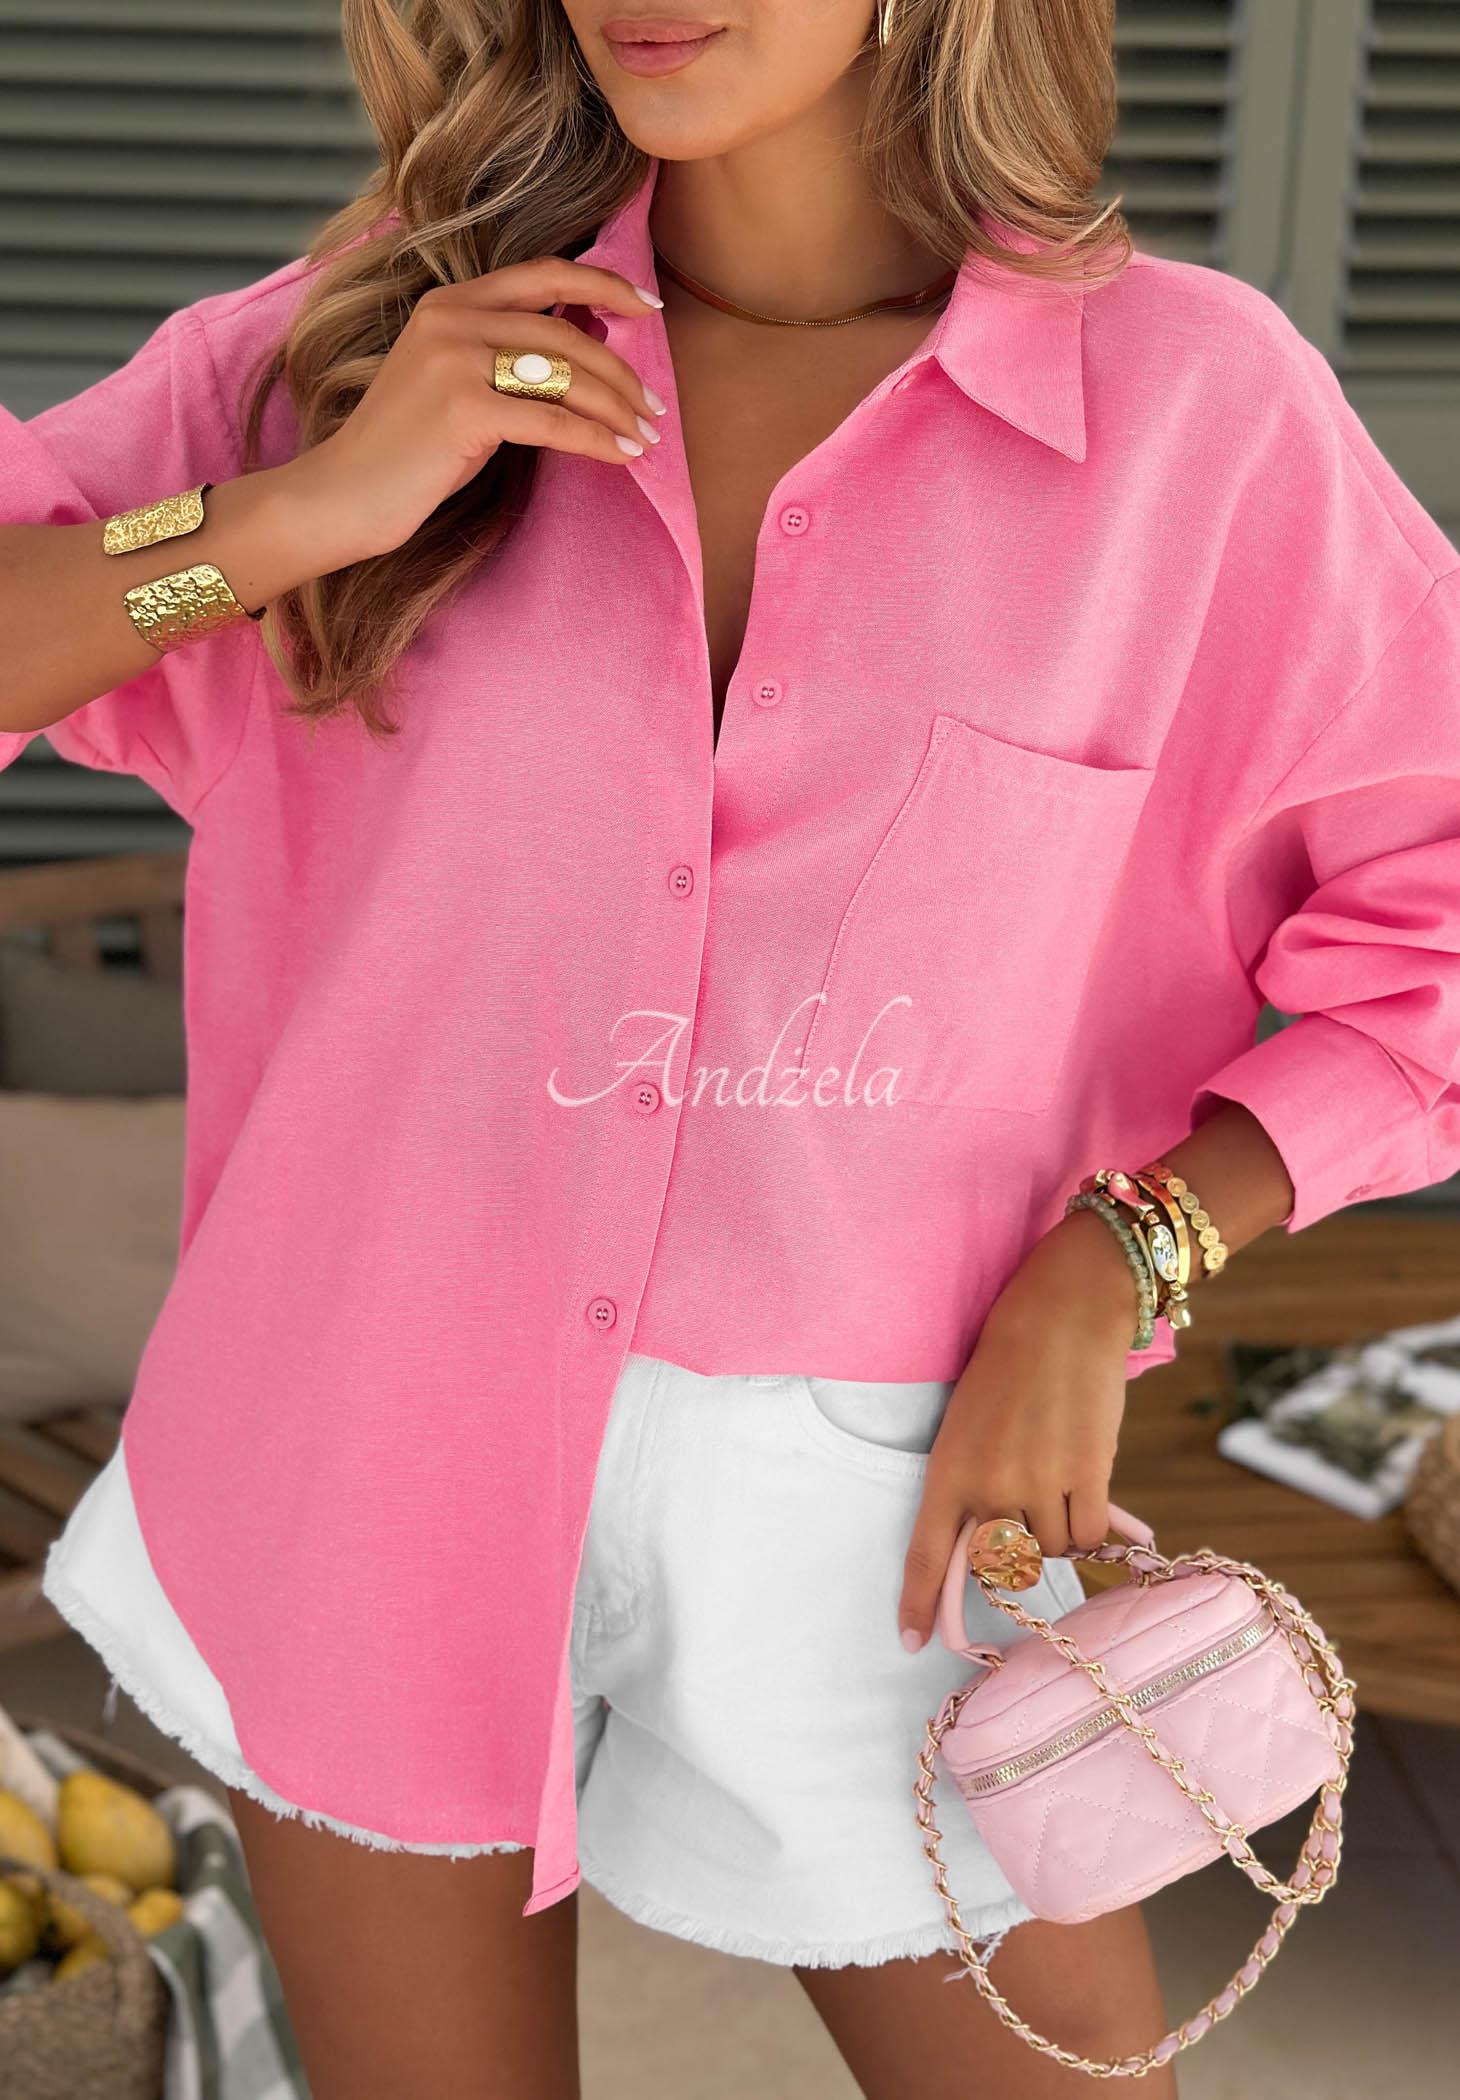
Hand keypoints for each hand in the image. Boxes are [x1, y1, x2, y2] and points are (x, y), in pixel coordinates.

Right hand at [276, 258, 667, 569]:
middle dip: (622, 372)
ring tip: (647, 435)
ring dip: (618, 408)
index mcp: (449, 302)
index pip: (543, 274)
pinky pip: (553, 422)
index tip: (648, 306)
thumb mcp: (452, 383)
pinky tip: (623, 457)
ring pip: (566, 376)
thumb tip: (585, 349)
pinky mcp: (464, 409)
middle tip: (655, 406)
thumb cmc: (405, 452)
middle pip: (566, 333)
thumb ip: (503, 356)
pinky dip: (597, 442)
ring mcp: (455, 360)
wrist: (341, 495)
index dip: (604, 283)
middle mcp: (451, 318)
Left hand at [897, 1209, 1140, 1650]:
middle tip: (1026, 1516)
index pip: (927, 1552)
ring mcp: (1040, 1481)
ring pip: (1052, 1551)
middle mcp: (990, 1484)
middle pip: (1002, 1563)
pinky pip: (1088, 1534)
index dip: (919, 1602)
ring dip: (1056, 1534)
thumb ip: (974, 1486)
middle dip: (1015, 1554)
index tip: (911, 1642)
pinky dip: (1091, 1528)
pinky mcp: (1089, 1473)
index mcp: (948, 1468)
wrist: (1060, 1318)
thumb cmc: (1007, 1370)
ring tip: (1058, 1484)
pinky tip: (1090, 1495)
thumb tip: (1003, 1550)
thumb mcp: (967, 1427)